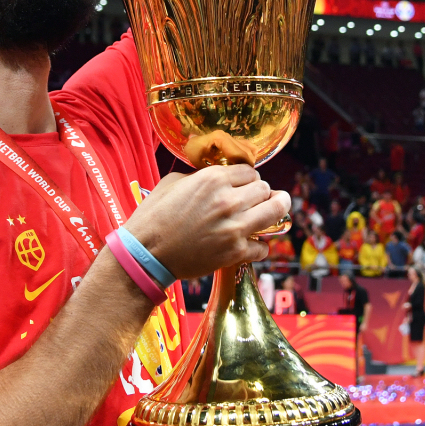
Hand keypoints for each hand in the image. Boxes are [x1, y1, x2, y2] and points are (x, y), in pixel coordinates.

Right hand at [124, 165, 288, 282]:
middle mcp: (229, 200)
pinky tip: (253, 243)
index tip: (245, 185)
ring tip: (278, 208)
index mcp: (213, 179)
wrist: (146, 253)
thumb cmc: (154, 216)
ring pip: (275, 211)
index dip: (248, 178)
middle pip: (266, 189)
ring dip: (277, 209)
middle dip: (263, 193)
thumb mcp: (174, 182)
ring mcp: (235, 227)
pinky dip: (259, 245)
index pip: (250, 172)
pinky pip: (262, 246)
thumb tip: (218, 178)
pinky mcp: (235, 252)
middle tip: (259, 198)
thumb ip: (201, 176)